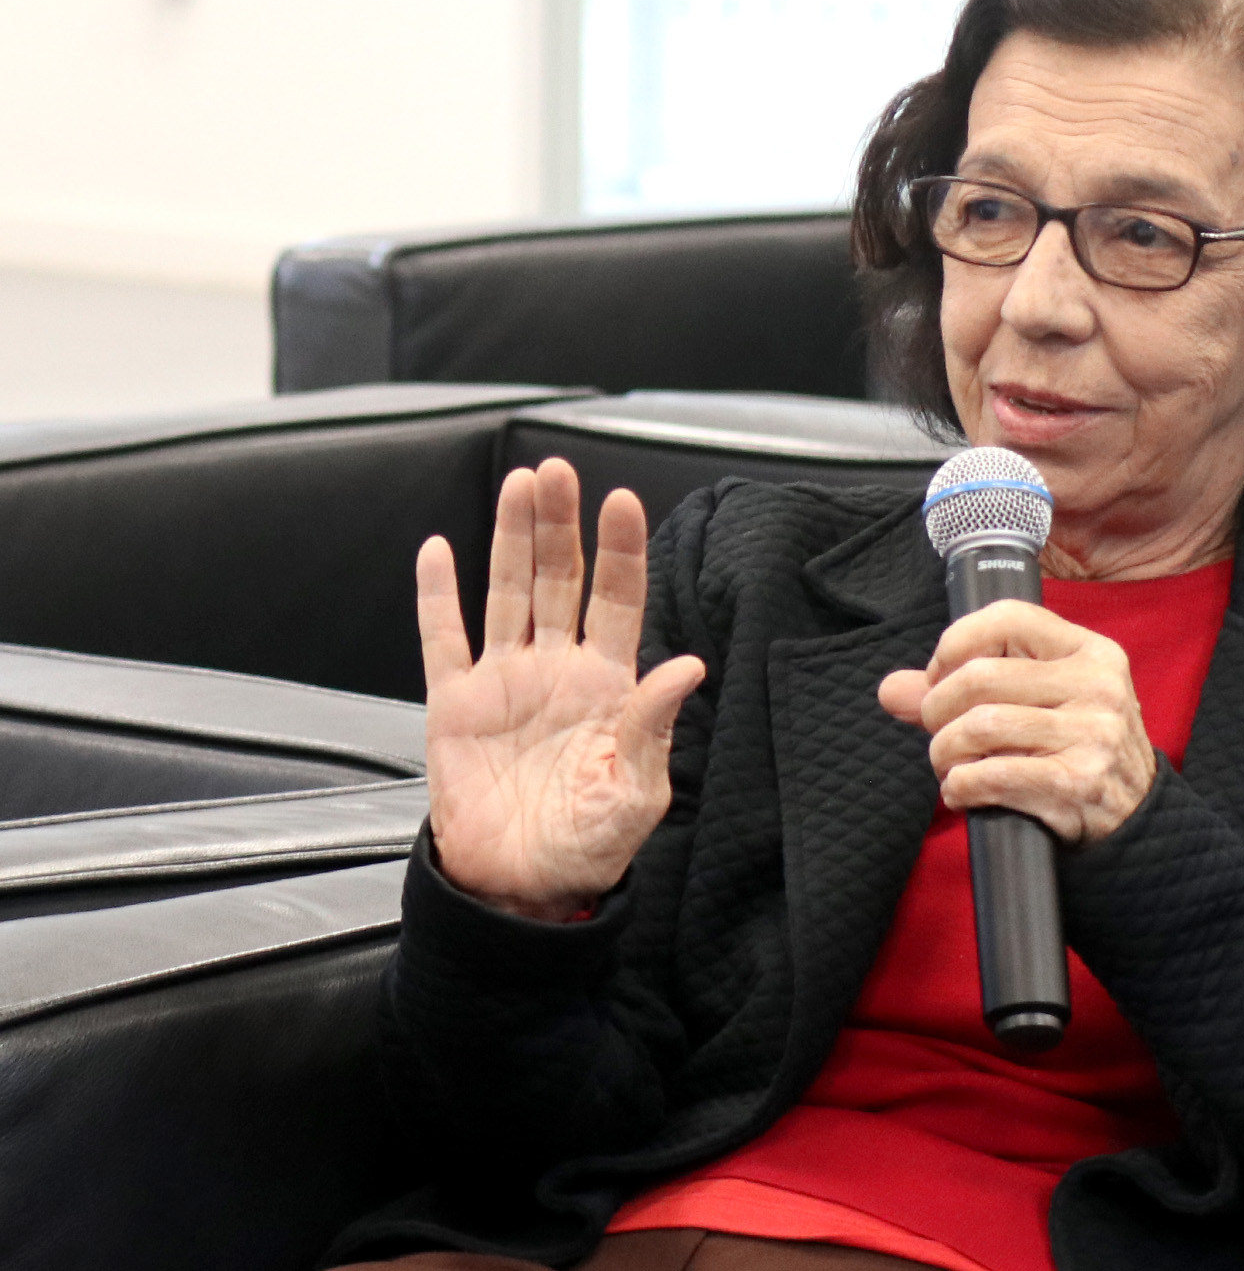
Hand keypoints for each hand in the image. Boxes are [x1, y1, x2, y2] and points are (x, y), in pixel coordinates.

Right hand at [416, 459, 705, 921]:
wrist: (523, 889)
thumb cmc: (591, 845)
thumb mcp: (636, 791)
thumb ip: (654, 725)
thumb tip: (689, 665)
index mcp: (609, 685)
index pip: (619, 600)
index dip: (621, 551)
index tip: (622, 502)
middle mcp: (558, 669)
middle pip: (560, 579)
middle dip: (560, 524)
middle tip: (557, 471)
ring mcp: (505, 681)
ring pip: (507, 593)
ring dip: (511, 539)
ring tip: (519, 486)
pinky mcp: (455, 705)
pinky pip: (444, 640)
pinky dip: (438, 597)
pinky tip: (438, 551)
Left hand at [877, 600, 1156, 846]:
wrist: (1133, 818)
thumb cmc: (1076, 749)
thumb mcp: (1040, 702)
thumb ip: (964, 690)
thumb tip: (891, 690)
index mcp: (1089, 651)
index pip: (1008, 618)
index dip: (956, 643)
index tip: (940, 677)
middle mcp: (1096, 685)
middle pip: (979, 676)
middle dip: (938, 708)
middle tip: (940, 732)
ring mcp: (1091, 734)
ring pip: (978, 726)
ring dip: (945, 753)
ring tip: (951, 766)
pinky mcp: (1077, 783)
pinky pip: (991, 775)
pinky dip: (960, 787)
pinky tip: (964, 792)